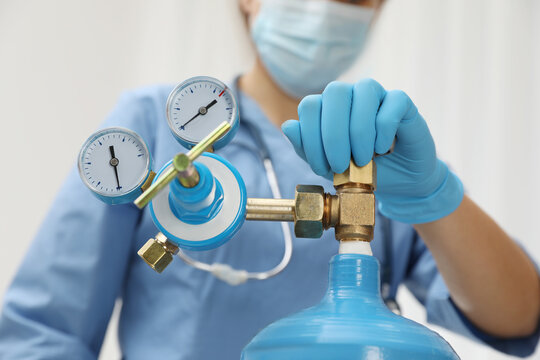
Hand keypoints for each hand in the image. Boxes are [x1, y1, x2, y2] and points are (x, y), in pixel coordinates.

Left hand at [282, 79, 462, 223]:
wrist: (398, 181)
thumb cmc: (360, 171)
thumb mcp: (328, 165)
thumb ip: (306, 148)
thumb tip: (288, 126)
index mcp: (328, 108)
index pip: (310, 105)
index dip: (311, 137)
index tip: (322, 168)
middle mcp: (351, 95)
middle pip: (335, 92)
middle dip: (333, 134)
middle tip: (341, 165)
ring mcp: (377, 95)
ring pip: (364, 91)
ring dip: (359, 131)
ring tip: (363, 159)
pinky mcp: (402, 103)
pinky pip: (392, 102)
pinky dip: (384, 128)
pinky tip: (383, 149)